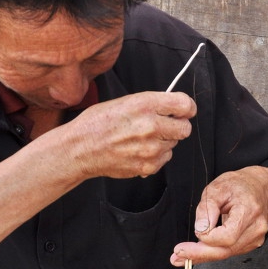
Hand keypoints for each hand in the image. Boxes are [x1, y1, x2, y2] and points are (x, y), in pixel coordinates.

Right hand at [65, 91, 195, 179]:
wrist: (81, 149)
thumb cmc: (98, 123)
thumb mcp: (125, 102)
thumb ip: (152, 104)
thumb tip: (175, 109)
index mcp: (145, 104)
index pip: (185, 104)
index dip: (186, 108)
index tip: (183, 111)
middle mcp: (151, 125)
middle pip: (185, 128)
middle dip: (177, 127)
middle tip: (163, 126)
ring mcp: (151, 148)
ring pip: (174, 144)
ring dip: (164, 142)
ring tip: (141, 139)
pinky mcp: (148, 166)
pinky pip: (164, 158)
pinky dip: (156, 155)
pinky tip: (138, 150)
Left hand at [171, 165, 267, 265]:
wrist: (257, 188)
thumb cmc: (237, 186)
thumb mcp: (217, 188)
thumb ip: (207, 208)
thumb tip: (201, 230)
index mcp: (249, 210)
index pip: (227, 236)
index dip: (208, 238)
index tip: (195, 233)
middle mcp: (256, 227)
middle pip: (226, 250)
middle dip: (200, 254)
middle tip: (177, 257)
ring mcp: (256, 238)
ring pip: (225, 254)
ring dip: (203, 255)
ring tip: (182, 255)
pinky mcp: (251, 243)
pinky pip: (228, 252)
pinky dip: (212, 252)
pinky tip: (199, 251)